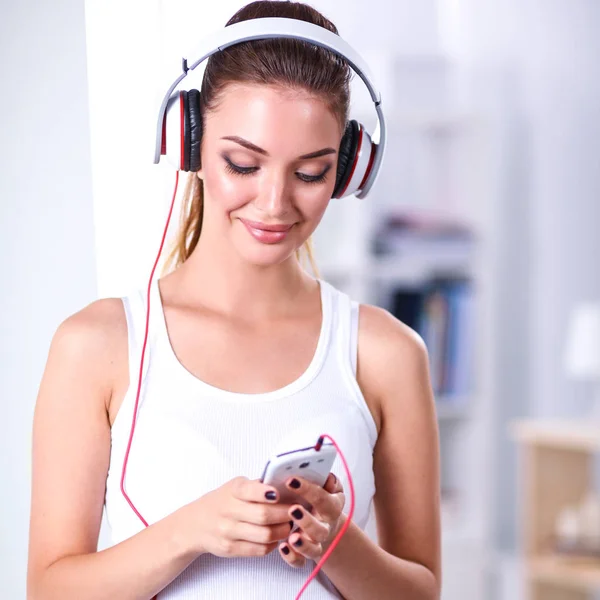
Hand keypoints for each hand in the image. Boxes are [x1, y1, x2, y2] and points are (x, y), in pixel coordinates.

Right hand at [178, 476, 294, 557]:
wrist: (197, 524)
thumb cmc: (224, 500)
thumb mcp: (236, 486)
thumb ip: (258, 486)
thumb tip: (288, 486)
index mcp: (233, 490)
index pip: (249, 490)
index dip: (265, 492)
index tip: (279, 494)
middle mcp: (228, 511)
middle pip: (263, 515)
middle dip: (285, 514)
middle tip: (297, 511)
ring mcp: (228, 532)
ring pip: (265, 535)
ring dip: (283, 530)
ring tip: (290, 524)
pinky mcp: (230, 549)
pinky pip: (260, 549)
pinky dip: (274, 544)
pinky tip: (278, 537)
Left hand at [278, 472, 345, 567]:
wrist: (326, 520)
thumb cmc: (322, 498)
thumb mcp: (329, 486)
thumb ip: (329, 480)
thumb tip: (328, 478)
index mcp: (332, 507)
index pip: (322, 499)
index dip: (307, 489)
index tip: (291, 480)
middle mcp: (326, 526)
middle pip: (320, 529)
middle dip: (307, 521)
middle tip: (293, 510)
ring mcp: (316, 542)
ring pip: (314, 548)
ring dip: (303, 544)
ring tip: (291, 537)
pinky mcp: (305, 554)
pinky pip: (301, 562)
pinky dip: (292, 557)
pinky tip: (283, 547)